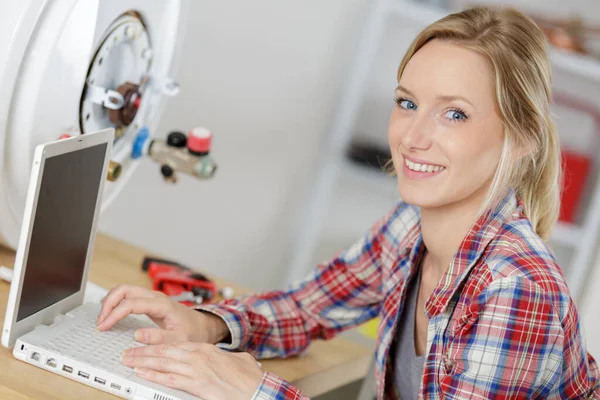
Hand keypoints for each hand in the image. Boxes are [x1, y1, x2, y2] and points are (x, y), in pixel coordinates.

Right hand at [96, 284, 228, 344]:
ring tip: (103, 320)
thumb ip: (159, 339)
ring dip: (110, 302)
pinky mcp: (149, 301)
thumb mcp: (179, 339)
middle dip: (108, 303)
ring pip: (124, 290)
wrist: (201, 326)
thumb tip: (137, 336)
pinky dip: (116, 302)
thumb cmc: (192, 332)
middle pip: (124, 289)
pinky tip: (111, 314)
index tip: (103, 326)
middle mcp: (155, 297)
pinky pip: (128, 296)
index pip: (131, 303)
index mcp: (162, 304)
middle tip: (100, 322)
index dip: (114, 313)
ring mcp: (151, 297)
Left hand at [122, 342, 263, 399]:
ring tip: (129, 361)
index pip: (175, 345)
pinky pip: (170, 379)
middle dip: (144, 352)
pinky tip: (142, 374)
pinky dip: (154, 376)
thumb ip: (229, 357)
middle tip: (127, 353)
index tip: (144, 346)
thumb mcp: (239, 360)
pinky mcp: (197, 384)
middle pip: (165, 351)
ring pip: (163, 363)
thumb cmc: (248, 377)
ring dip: (143, 362)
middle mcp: (199, 356)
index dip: (156, 345)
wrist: (255, 388)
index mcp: (206, 349)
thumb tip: (230, 358)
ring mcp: (196, 369)